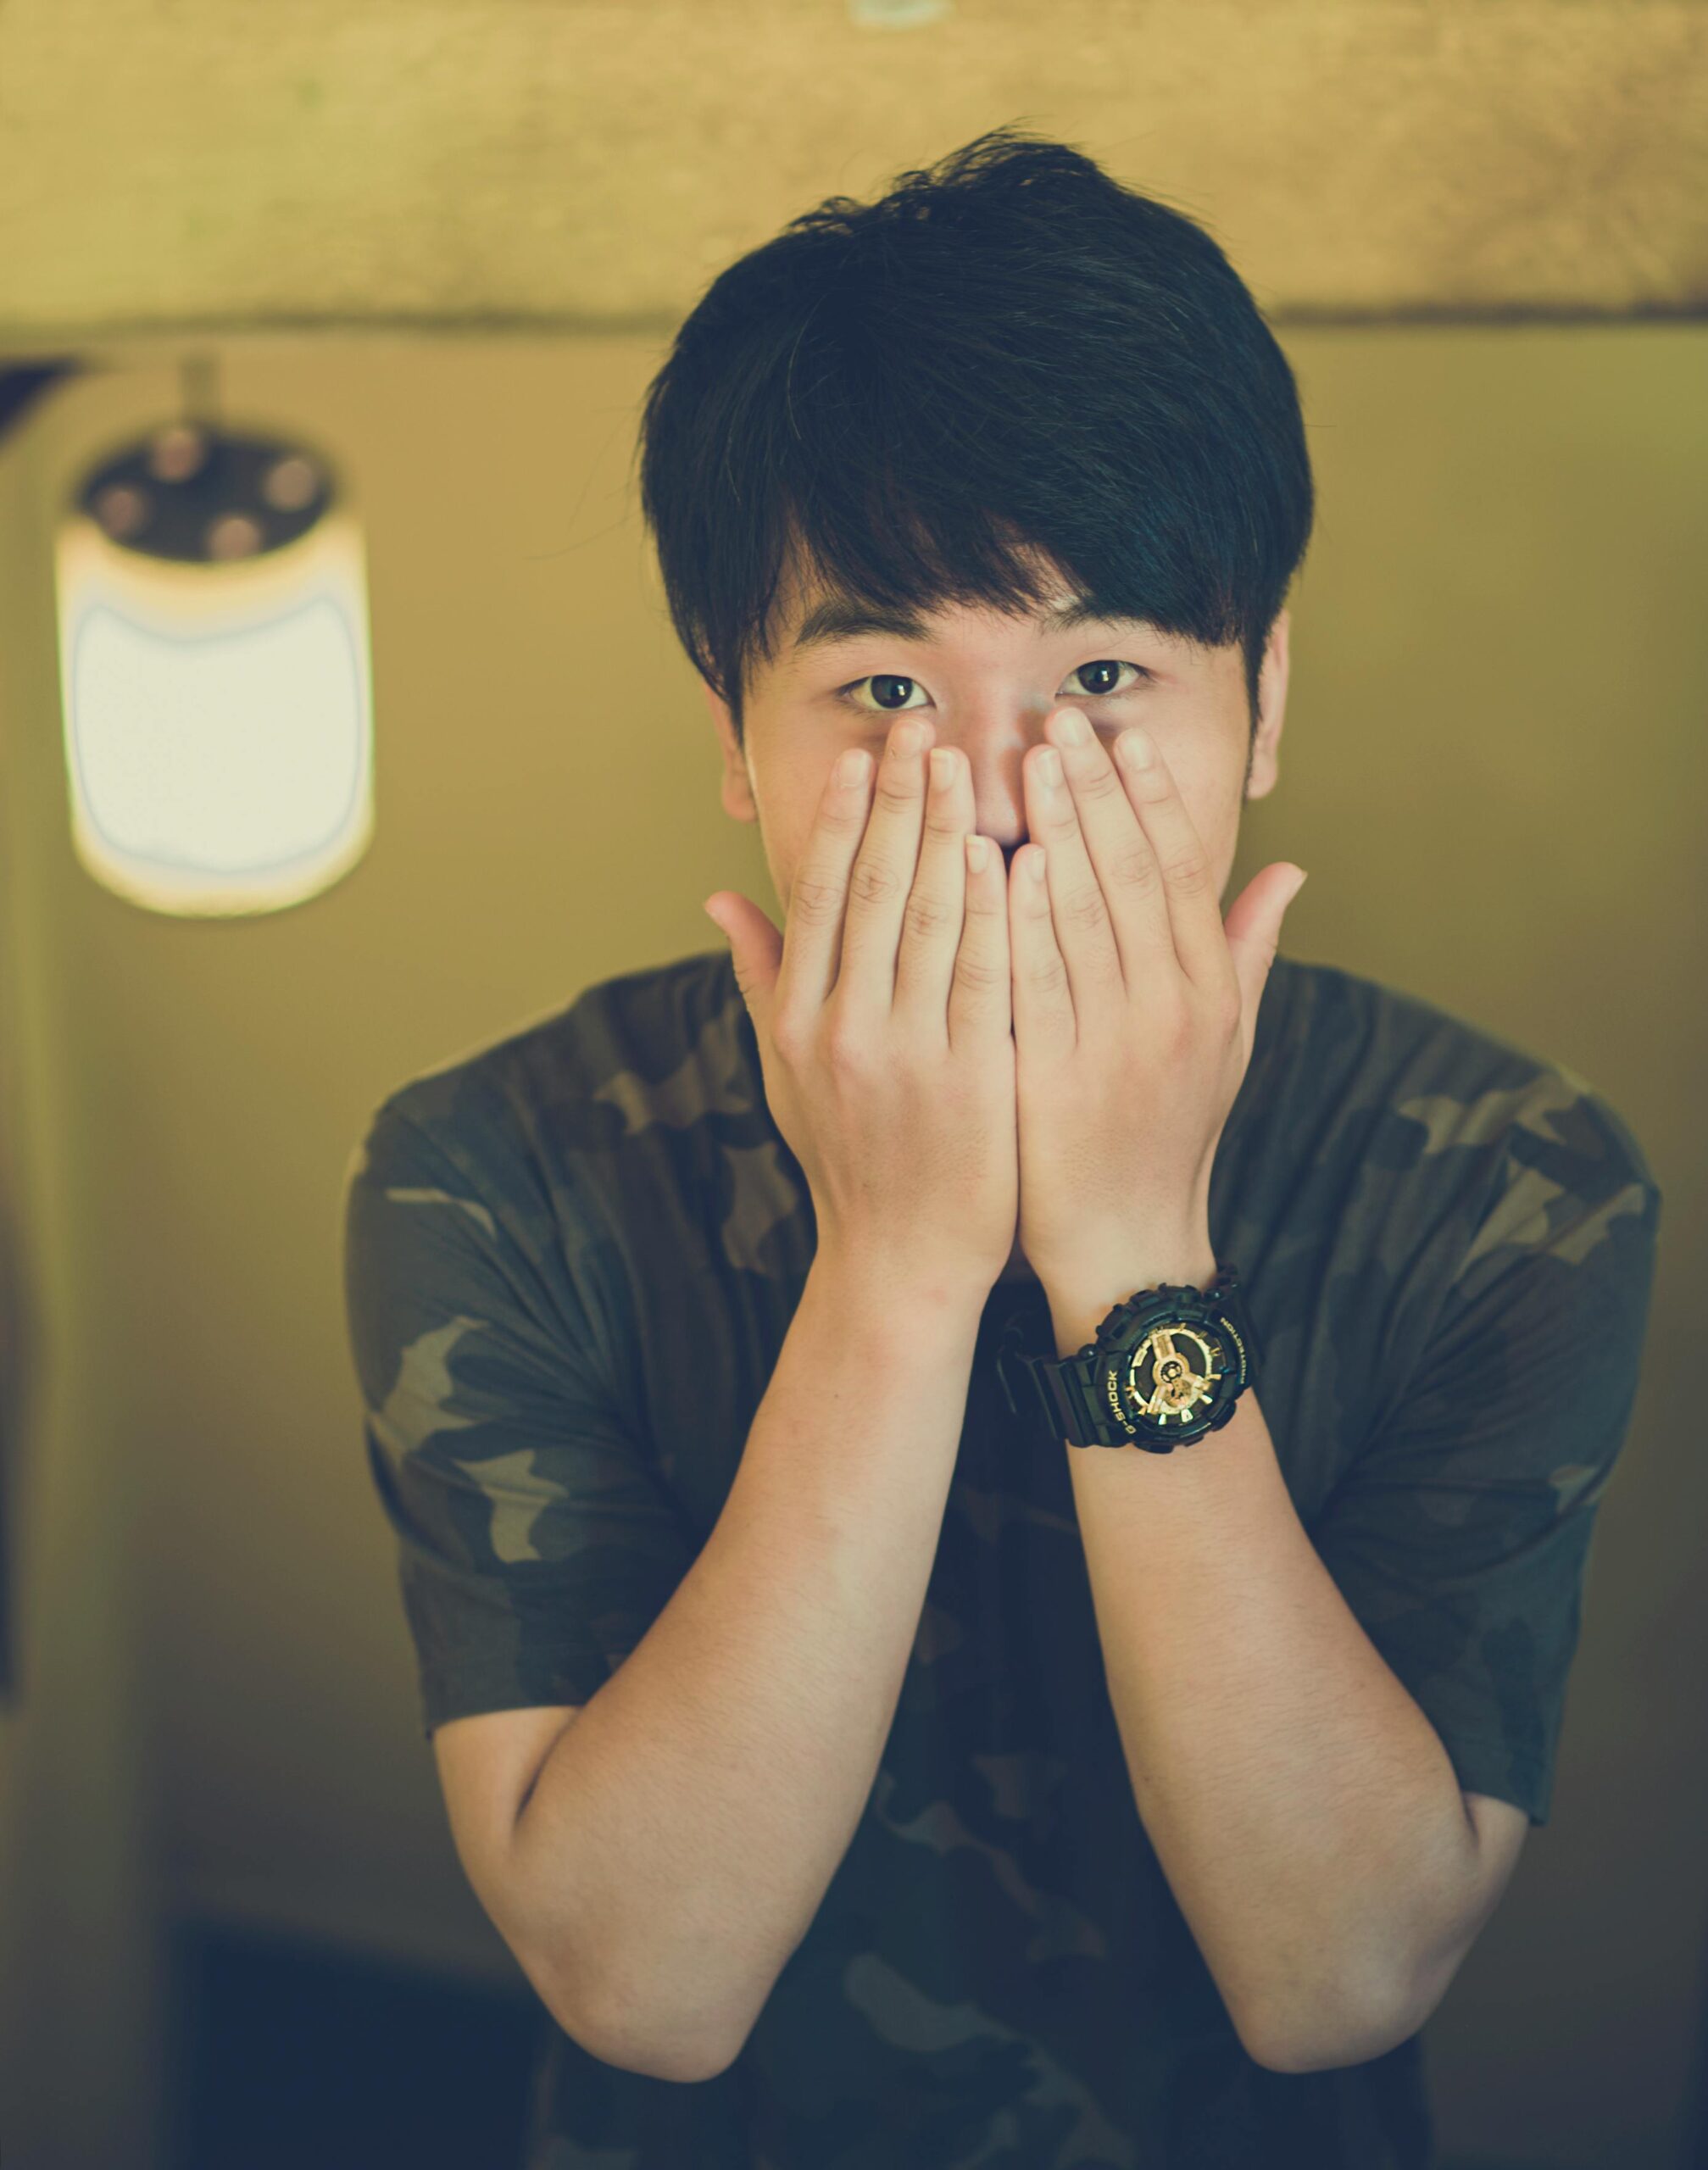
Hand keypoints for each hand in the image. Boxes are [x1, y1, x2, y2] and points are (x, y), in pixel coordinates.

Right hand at [704, 714, 1017, 1301]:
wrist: (898, 1261)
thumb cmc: (847, 1159)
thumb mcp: (784, 1073)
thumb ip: (760, 979)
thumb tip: (719, 900)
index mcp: (797, 1021)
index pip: (822, 897)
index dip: (847, 820)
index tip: (869, 756)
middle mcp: (841, 1029)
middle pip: (875, 892)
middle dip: (899, 803)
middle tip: (925, 731)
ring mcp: (905, 1054)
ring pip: (930, 921)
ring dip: (949, 834)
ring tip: (969, 767)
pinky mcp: (969, 1078)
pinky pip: (984, 976)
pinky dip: (995, 912)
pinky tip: (1009, 854)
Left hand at [1008, 708, 1306, 1298]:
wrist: (1128, 1246)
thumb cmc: (1168, 1137)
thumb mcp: (1227, 1044)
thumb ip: (1249, 951)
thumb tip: (1291, 866)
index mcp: (1211, 993)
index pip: (1181, 872)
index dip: (1152, 798)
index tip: (1123, 735)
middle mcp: (1173, 1010)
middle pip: (1132, 876)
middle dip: (1096, 790)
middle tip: (1059, 719)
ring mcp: (1117, 1044)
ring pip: (1086, 916)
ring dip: (1056, 831)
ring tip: (1028, 763)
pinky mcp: (1059, 1080)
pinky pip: (1038, 984)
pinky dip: (1021, 919)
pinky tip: (999, 862)